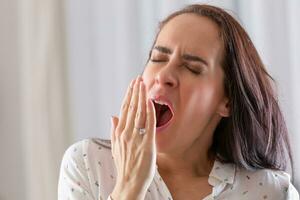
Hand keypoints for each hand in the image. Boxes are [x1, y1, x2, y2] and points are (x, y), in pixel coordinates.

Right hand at [110, 76, 156, 199]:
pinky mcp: (146, 144)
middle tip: (138, 78)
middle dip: (135, 92)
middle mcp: (126, 132)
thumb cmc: (124, 164)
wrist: (129, 182)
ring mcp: (136, 138)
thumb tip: (113, 116)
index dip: (129, 95)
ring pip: (138, 113)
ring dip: (141, 97)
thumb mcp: (116, 146)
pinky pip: (148, 125)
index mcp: (120, 132)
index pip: (124, 109)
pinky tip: (150, 102)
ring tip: (143, 84)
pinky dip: (149, 113)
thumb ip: (114, 130)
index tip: (132, 84)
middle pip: (131, 108)